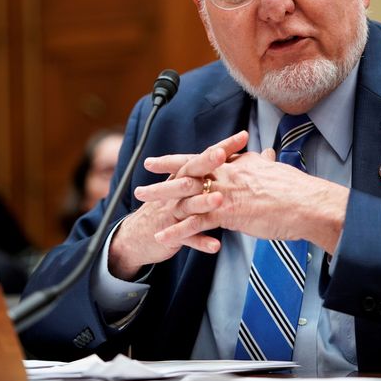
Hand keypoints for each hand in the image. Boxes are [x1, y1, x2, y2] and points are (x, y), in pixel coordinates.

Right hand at [107, 131, 247, 278]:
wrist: (137, 236)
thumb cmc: (168, 206)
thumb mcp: (183, 187)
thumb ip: (207, 173)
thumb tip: (234, 158)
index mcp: (183, 176)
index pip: (203, 156)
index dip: (222, 146)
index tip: (243, 135)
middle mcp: (175, 190)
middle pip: (192, 174)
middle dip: (206, 163)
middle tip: (221, 154)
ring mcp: (172, 212)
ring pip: (188, 205)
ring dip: (203, 203)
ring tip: (219, 199)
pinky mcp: (170, 234)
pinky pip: (187, 238)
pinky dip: (201, 242)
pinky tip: (216, 246)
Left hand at [146, 149, 349, 254]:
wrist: (307, 204)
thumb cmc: (296, 190)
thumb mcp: (275, 170)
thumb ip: (263, 163)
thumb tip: (263, 154)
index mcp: (237, 163)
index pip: (202, 157)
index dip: (179, 158)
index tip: (159, 158)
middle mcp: (227, 174)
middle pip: (188, 172)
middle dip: (162, 174)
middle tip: (142, 177)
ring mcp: (226, 193)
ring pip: (186, 195)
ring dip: (161, 200)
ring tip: (140, 205)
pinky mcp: (228, 214)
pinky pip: (196, 223)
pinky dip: (177, 231)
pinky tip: (161, 238)